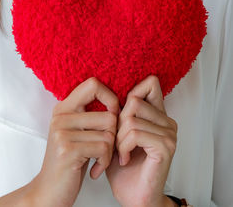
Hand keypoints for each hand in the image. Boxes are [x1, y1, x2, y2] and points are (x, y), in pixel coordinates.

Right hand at [26, 77, 119, 206]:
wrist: (50, 190)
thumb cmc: (71, 159)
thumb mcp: (78, 131)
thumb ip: (91, 114)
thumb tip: (118, 103)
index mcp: (64, 107)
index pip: (94, 84)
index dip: (110, 97)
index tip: (113, 114)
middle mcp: (61, 116)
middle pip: (109, 114)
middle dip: (114, 134)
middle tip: (104, 147)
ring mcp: (62, 131)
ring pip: (109, 133)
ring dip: (110, 151)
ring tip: (98, 158)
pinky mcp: (68, 149)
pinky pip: (104, 148)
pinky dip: (105, 161)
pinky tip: (95, 168)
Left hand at [106, 75, 177, 206]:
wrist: (133, 196)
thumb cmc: (124, 165)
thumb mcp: (118, 134)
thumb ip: (121, 114)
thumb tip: (111, 95)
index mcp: (157, 115)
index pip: (150, 84)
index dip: (133, 91)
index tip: (119, 111)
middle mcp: (167, 122)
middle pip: (134, 101)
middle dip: (118, 121)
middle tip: (117, 141)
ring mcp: (169, 134)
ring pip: (131, 119)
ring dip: (118, 138)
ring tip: (120, 152)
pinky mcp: (165, 147)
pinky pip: (134, 134)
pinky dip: (123, 147)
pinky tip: (124, 158)